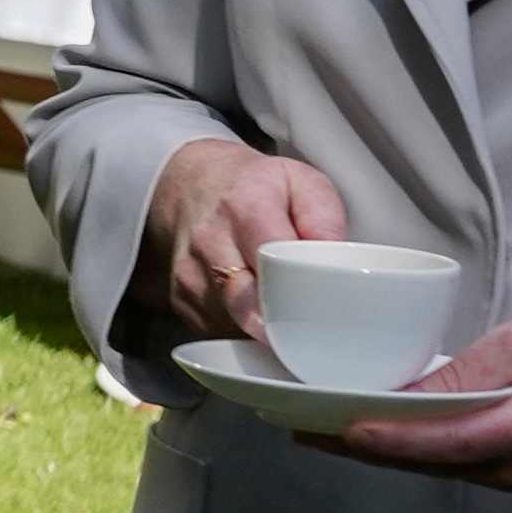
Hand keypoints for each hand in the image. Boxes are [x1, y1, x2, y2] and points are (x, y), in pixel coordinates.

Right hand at [144, 139, 345, 347]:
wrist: (189, 186)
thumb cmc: (251, 188)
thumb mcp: (299, 181)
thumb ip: (323, 215)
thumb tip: (332, 259)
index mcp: (245, 207)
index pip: (271, 261)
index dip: (297, 292)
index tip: (319, 311)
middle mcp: (208, 242)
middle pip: (247, 304)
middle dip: (282, 324)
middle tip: (308, 329)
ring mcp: (188, 275)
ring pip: (234, 325)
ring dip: (263, 330)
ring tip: (282, 312)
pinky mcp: (179, 300)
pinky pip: (217, 331)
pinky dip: (241, 330)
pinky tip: (254, 311)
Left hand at [320, 311, 511, 490]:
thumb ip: (467, 374)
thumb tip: (404, 394)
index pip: (439, 443)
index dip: (384, 438)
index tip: (334, 428)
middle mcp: (508, 466)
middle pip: (416, 461)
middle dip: (352, 444)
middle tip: (290, 422)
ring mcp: (503, 474)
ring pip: (421, 465)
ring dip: (367, 447)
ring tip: (307, 424)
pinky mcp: (498, 467)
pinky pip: (436, 460)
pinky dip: (396, 444)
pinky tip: (358, 425)